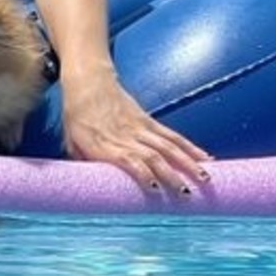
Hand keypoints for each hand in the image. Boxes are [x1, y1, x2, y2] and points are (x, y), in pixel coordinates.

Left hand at [61, 65, 211, 198]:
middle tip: (187, 194)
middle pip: (153, 156)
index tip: (156, 190)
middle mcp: (125, 136)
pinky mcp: (148, 121)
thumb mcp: (70, 141)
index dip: (144, 174)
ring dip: (187, 163)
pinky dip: (189, 147)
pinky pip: (171, 135)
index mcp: (103, 144)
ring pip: (168, 146)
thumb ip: (81, 163)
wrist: (87, 80)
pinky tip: (204, 158)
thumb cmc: (77, 115)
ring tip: (205, 179)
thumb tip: (88, 187)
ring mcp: (139, 127)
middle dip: (173, 176)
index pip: (128, 160)